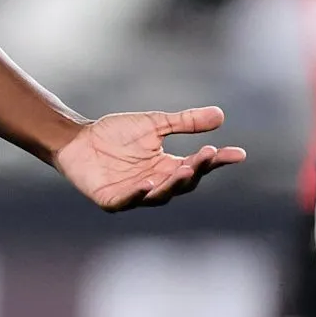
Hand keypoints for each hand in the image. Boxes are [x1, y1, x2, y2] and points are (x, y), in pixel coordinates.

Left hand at [54, 107, 246, 210]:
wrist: (78, 139)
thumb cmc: (115, 133)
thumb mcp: (154, 124)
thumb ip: (184, 122)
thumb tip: (221, 115)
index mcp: (168, 167)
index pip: (198, 166)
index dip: (217, 161)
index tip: (238, 153)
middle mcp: (155, 184)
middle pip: (182, 182)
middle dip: (195, 170)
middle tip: (206, 156)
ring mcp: (134, 194)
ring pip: (159, 194)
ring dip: (171, 183)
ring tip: (182, 168)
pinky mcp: (112, 200)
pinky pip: (127, 201)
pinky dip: (137, 194)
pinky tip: (146, 184)